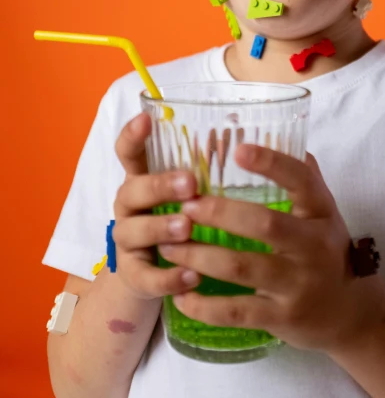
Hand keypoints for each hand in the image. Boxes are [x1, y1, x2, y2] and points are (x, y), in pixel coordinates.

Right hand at [112, 112, 201, 300]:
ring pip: (133, 232)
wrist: (150, 275)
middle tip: (190, 183)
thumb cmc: (176, 219)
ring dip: (160, 228)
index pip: (129, 152)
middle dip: (160, 185)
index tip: (147, 119)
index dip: (133, 135)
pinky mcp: (134, 275)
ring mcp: (127, 241)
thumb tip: (244, 143)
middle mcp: (129, 207)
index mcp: (141, 180)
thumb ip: (203, 172)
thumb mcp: (185, 194)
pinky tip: (192, 276)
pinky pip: (146, 277)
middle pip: (132, 190)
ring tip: (187, 228)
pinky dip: (168, 277)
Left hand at [160, 143, 361, 353]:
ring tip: (168, 247)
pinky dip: (203, 306)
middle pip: (265, 224)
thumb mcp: (323, 211)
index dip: (272, 163)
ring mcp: (297, 284)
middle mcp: (313, 246)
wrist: (350, 313)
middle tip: (184, 206)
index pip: (302, 180)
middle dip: (219, 213)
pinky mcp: (281, 318)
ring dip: (199, 256)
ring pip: (242, 268)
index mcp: (321, 212)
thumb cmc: (326, 250)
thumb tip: (276, 132)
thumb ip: (303, 176)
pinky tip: (180, 296)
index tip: (239, 150)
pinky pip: (236, 311)